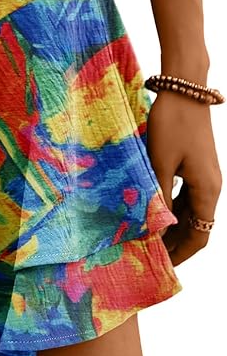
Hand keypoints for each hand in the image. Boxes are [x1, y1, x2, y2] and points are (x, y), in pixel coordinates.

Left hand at [146, 89, 221, 265]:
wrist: (185, 90)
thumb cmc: (172, 124)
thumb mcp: (160, 162)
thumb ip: (159, 194)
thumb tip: (155, 224)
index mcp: (207, 190)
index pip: (199, 235)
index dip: (182, 253)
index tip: (162, 265)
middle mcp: (210, 186)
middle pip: (195, 225)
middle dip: (174, 242)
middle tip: (148, 254)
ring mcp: (203, 175)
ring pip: (189, 210)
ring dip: (172, 224)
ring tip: (146, 235)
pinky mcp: (194, 164)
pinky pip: (185, 194)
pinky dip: (171, 206)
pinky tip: (152, 209)